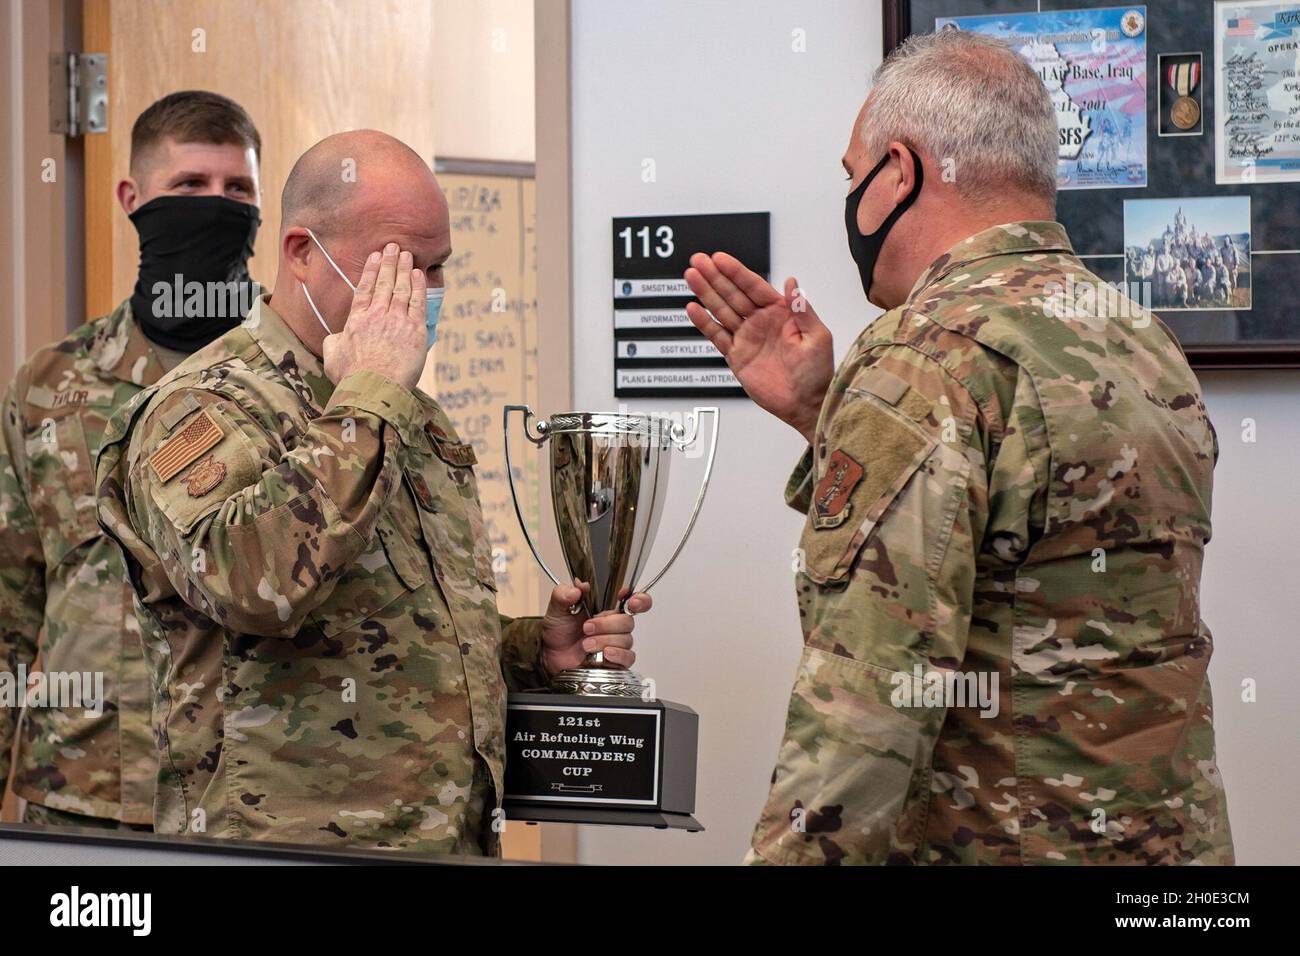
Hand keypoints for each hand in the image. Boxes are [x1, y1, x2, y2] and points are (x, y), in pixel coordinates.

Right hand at [323, 242, 427, 388]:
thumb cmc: (351, 378)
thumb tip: (336, 338)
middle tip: (393, 247)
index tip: (375, 257)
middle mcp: (376, 316)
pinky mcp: (414, 330)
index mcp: (356, 321)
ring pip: (401, 288)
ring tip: (407, 254)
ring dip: (404, 269)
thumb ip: (334, 343)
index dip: (371, 271)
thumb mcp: (332, 357)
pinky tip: (419, 274)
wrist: (373, 388)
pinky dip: (418, 286)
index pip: (364, 289)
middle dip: (389, 262)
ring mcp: (396, 321)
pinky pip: (418, 302)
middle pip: (384, 283)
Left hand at [540, 581, 649, 675]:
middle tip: (587, 627)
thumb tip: (580, 586)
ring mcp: (616, 643)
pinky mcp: (615, 661)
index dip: (640, 600)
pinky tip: (604, 654)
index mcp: (607, 608)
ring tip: (586, 644)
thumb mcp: (557, 607)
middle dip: (606, 624)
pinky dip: (617, 655)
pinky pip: (628, 657)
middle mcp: (615, 625)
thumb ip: (565, 593)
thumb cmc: (559, 630)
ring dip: (604, 641)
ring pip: (626, 640)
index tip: (631, 601)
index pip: (634, 600)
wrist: (550, 654)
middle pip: (628, 621)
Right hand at [685, 252, 832, 443]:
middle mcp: (761, 322)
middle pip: (733, 293)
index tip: (720, 259)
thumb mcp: (817, 337)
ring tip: (691, 276)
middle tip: (698, 261)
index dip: (736, 272)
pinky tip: (693, 309)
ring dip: (706, 293)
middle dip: (715, 276)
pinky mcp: (737, 356)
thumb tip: (792, 283)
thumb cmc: (817, 373)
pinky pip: (717, 336)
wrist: (806, 405)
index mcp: (780, 313)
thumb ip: (802, 310)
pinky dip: (704, 323)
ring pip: (721, 310)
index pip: (754, 286)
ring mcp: (747, 338)